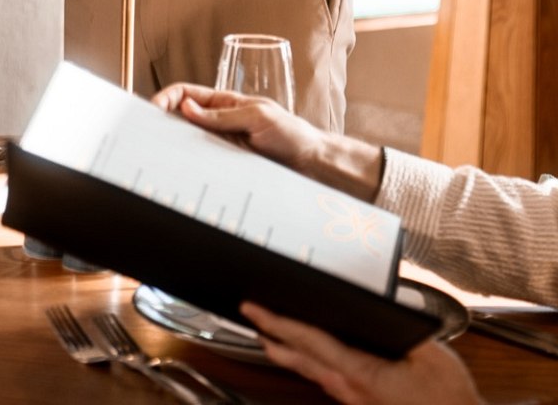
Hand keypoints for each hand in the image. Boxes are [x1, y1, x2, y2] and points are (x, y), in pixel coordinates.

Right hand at [151, 84, 381, 200]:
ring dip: (174, 147)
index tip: (153, 110)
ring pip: (188, 144)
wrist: (312, 165)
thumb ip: (222, 115)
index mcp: (224, 102)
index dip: (166, 98)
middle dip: (161, 124)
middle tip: (147, 135)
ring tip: (160, 155)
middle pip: (180, 119)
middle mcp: (218, 124)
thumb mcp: (258, 117)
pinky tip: (182, 172)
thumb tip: (186, 107)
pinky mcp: (226, 167)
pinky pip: (202, 165)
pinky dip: (189, 167)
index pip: (185, 93)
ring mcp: (221, 146)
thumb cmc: (291, 134)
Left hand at [241, 305, 482, 404]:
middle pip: (302, 357)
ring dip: (287, 352)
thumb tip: (385, 303)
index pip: (311, 342)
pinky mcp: (362, 402)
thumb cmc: (448, 399)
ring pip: (311, 371)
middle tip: (250, 314)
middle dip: (273, 334)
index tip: (256, 309)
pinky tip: (307, 358)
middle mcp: (351, 388)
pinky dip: (309, 363)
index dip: (280, 323)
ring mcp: (354, 399)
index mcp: (362, 374)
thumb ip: (406, 327)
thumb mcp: (432, 356)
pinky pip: (326, 379)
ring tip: (267, 336)